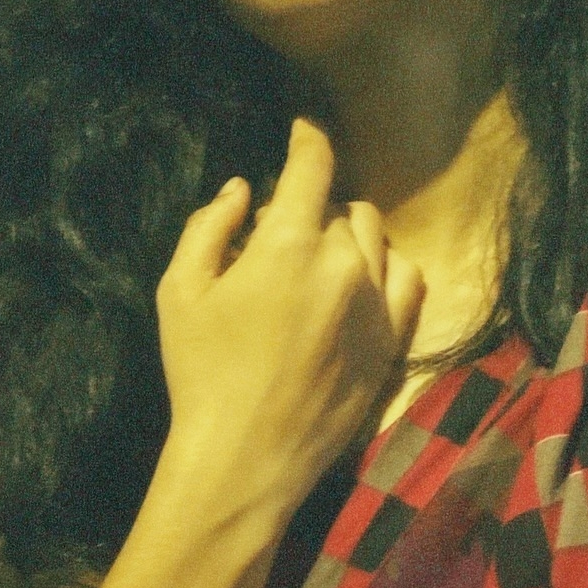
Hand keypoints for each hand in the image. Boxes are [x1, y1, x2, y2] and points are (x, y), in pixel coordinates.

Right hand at [154, 118, 424, 525]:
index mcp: (290, 243)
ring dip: (348, 236)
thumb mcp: (179, 291)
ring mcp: (378, 303)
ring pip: (376, 238)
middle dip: (310, 211)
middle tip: (278, 239)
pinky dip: (386, 267)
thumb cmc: (200, 371)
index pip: (312, 166)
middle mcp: (346, 263)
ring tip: (318, 261)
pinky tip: (362, 280)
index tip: (302, 129)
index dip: (307, 139)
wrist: (246, 458)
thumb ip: (209, 226)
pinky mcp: (394, 341)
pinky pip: (408, 280)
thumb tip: (241, 189)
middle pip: (339, 207)